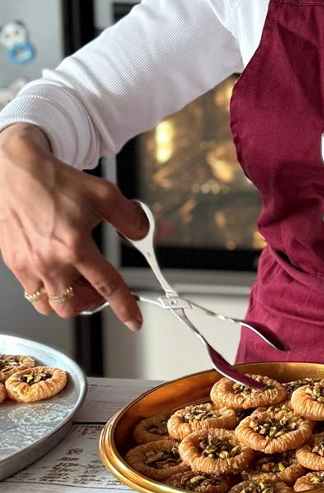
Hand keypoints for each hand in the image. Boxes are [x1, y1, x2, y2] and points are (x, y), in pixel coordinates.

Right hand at [0, 123, 148, 328]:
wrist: (15, 172)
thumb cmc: (54, 182)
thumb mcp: (104, 194)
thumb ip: (129, 218)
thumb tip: (142, 233)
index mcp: (74, 246)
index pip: (107, 286)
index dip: (124, 306)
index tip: (133, 320)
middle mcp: (49, 261)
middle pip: (74, 307)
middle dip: (92, 302)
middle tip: (99, 287)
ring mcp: (28, 265)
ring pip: (50, 306)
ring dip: (68, 300)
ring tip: (77, 280)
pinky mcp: (13, 263)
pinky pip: (32, 293)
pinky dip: (47, 290)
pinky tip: (56, 270)